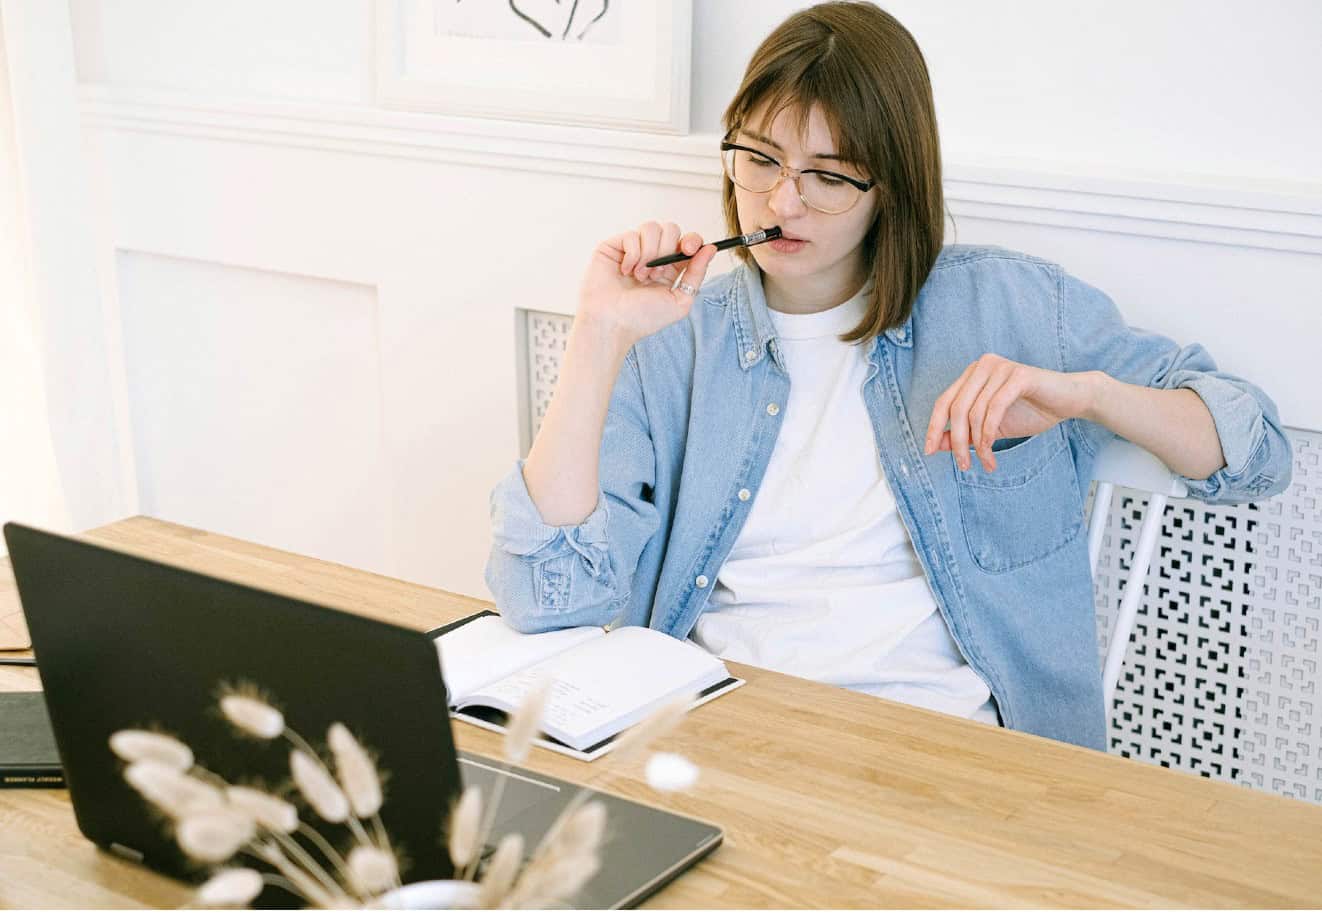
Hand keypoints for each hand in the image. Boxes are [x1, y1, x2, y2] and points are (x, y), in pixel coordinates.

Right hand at [577, 221, 717, 347]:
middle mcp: (651, 256)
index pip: (687, 242)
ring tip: (640, 276)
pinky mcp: (614, 246)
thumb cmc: (642, 318)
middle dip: (667, 250)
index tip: (689, 249)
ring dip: (649, 254)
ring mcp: (632, 249)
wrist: (611, 323)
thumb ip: (697, 274)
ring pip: (651, 228)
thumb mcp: (680, 300)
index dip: (692, 240)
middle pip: (671, 229)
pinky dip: (632, 255)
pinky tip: (625, 271)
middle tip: (656, 274)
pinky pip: (631, 235)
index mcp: (670, 268)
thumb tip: (711, 248)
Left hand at [923, 354, 1099, 472]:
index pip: (944, 402)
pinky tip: (992, 449)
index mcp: (972, 375)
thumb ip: (963, 433)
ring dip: (978, 444)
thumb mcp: (990, 427)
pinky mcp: (1018, 375)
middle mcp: (982, 366)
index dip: (934, 428)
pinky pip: (994, 409)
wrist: (1070, 401)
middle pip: (956, 409)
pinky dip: (989, 433)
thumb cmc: (1031, 410)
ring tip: (986, 462)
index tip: (929, 451)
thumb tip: (936, 444)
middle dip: (957, 442)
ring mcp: (999, 368)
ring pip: (974, 412)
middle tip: (964, 466)